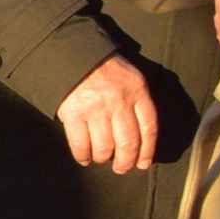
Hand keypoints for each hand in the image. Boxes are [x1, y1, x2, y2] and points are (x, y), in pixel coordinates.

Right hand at [57, 54, 159, 172]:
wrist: (70, 51)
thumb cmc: (102, 66)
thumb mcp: (129, 77)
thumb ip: (137, 100)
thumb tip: (141, 135)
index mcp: (136, 91)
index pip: (149, 129)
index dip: (147, 151)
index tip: (142, 163)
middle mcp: (118, 102)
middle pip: (128, 143)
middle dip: (126, 162)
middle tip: (121, 168)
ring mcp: (95, 108)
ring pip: (105, 147)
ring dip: (103, 158)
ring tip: (101, 159)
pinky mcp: (73, 113)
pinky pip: (80, 143)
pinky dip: (83, 155)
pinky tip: (84, 158)